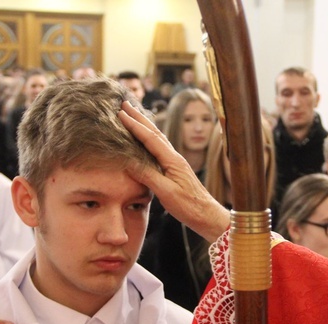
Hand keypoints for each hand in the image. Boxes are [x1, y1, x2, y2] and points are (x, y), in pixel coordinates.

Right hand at [118, 101, 229, 242]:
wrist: (207, 215)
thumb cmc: (188, 206)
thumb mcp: (166, 192)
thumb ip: (148, 175)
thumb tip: (128, 161)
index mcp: (172, 160)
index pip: (150, 138)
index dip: (134, 125)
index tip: (120, 113)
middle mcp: (174, 157)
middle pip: (154, 132)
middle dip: (139, 117)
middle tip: (125, 104)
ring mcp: (176, 163)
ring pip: (158, 139)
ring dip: (145, 125)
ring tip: (134, 115)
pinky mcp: (175, 170)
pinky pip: (159, 149)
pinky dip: (149, 139)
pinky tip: (146, 140)